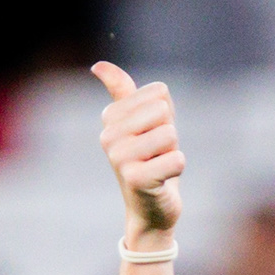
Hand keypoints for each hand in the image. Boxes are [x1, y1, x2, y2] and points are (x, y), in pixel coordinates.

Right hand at [90, 61, 182, 240]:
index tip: (152, 135)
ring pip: (170, 134)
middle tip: (156, 154)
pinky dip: (177, 169)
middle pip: (162, 111)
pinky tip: (161, 181)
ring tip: (158, 166)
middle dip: (169, 134)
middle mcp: (108, 136)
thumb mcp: (142, 120)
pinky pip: (176, 160)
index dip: (165, 116)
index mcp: (110, 117)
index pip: (159, 93)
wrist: (150, 209)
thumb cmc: (150, 160)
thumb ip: (124, 90)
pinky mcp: (135, 179)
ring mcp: (118, 158)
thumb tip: (98, 66)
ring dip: (172, 152)